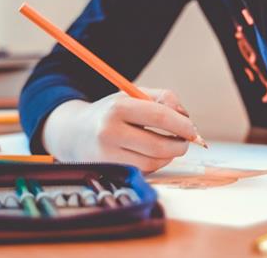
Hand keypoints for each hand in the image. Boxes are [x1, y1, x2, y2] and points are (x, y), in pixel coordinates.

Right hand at [42, 88, 196, 172]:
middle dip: (180, 144)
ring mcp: (107, 156)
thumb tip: (186, 118)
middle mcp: (109, 133)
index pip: (159, 117)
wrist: (73, 132)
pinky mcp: (109, 171)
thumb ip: (163, 98)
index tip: (193, 130)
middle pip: (158, 145)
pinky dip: (155, 163)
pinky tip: (152, 154)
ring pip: (153, 162)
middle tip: (185, 141)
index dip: (182, 125)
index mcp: (117, 108)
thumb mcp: (133, 96)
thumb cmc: (111, 112)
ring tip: (168, 146)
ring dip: (168, 156)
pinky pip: (143, 171)